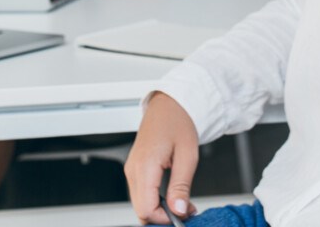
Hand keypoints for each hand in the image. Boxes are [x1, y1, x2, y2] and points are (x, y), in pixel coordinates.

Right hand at [125, 92, 199, 223]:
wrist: (170, 103)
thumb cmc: (179, 121)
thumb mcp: (187, 156)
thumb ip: (181, 186)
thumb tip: (178, 210)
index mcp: (145, 166)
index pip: (146, 209)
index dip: (165, 218)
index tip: (183, 214)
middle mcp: (133, 169)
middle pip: (140, 210)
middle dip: (163, 216)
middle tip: (186, 209)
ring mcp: (132, 168)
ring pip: (140, 203)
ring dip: (160, 209)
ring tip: (182, 201)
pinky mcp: (135, 167)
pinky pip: (141, 192)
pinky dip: (155, 199)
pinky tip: (172, 194)